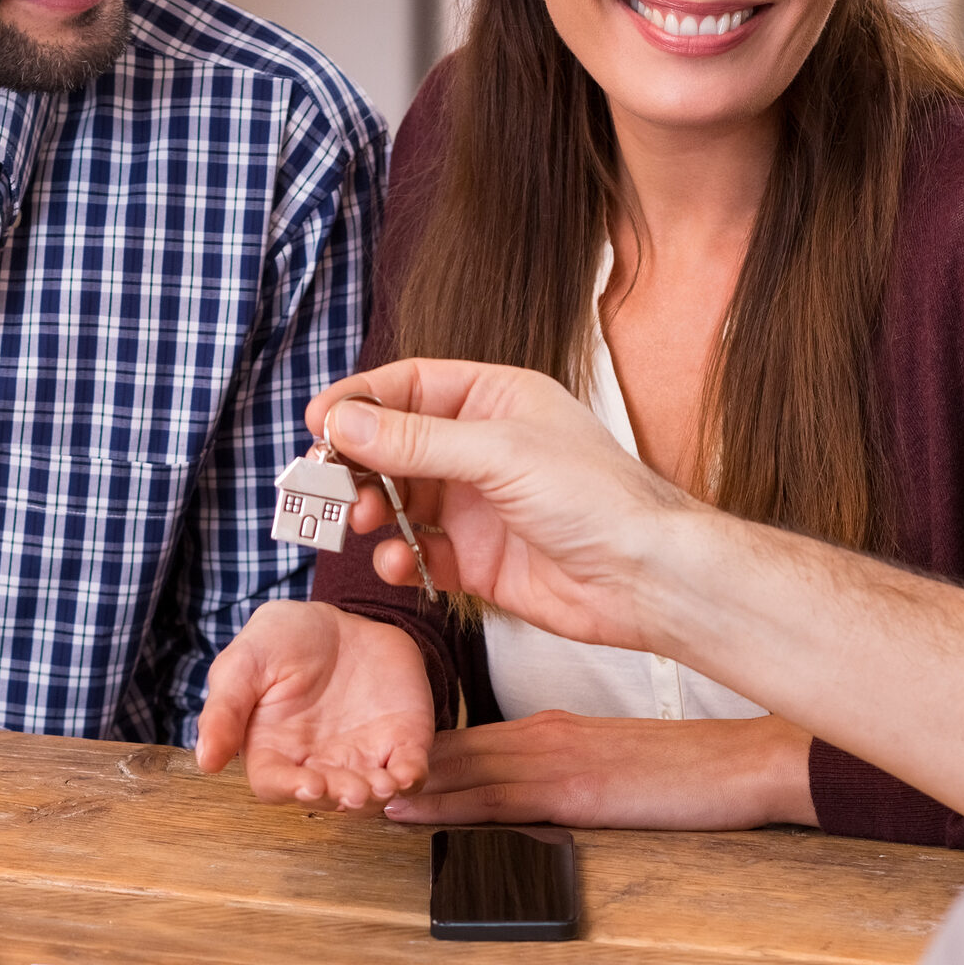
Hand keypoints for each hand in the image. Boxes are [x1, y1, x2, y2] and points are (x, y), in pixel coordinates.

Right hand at [196, 603, 433, 809]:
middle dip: (343, 797)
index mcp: (274, 750)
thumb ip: (225, 709)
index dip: (291, 791)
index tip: (306, 785)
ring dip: (379, 795)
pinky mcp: (400, 740)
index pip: (276, 785)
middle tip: (355, 790)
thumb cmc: (282, 640)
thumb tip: (205, 760)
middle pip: (329, 796)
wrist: (339, 618)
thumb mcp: (244, 662)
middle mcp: (319, 763)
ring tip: (384, 784)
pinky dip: (412, 776)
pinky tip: (410, 773)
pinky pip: (409, 768)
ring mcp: (362, 755)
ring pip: (371, 792)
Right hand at [309, 362, 696, 652]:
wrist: (646, 578)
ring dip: (373, 510)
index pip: (409, 386)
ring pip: (401, 500)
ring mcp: (478, 505)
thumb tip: (345, 421)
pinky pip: (420, 553)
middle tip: (323, 482)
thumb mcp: (497, 452)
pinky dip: (401, 558)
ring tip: (361, 522)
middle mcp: (482, 448)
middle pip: (395, 444)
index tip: (317, 423)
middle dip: (356, 462)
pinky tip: (399, 563)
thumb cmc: (596, 497)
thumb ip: (415, 439)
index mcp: (495, 399)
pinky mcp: (478, 559)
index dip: (360, 401)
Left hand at [381, 711, 820, 830]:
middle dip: (387, 763)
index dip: (407, 753)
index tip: (358, 762)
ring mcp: (553, 758)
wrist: (738, 764)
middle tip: (328, 775)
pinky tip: (409, 808)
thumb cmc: (680, 767)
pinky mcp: (571, 789)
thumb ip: (556, 770)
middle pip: (445, 748)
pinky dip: (445, 802)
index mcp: (545, 727)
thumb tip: (512, 794)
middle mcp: (539, 734)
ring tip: (344, 791)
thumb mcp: (605, 761)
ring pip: (457, 768)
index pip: (460, 738)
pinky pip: (495, 796)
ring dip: (400, 782)